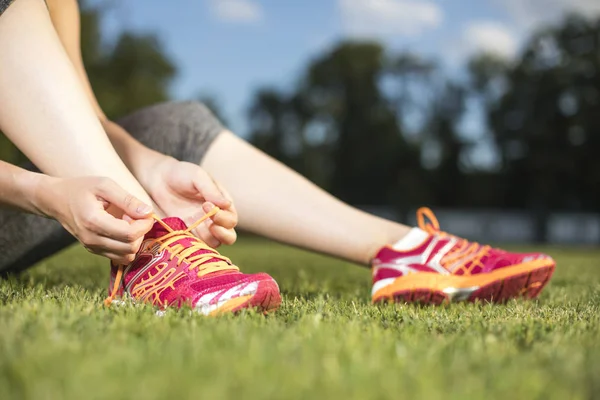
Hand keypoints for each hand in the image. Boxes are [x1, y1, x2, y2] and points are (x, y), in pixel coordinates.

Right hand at [37, 176, 154, 263]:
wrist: (56, 200)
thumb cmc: (81, 188)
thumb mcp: (105, 185)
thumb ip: (128, 200)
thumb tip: (148, 213)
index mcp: (94, 222)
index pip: (130, 234)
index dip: (145, 225)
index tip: (146, 212)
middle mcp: (92, 240)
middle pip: (131, 248)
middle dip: (141, 233)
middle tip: (135, 216)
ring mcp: (92, 248)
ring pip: (127, 256)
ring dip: (135, 241)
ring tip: (127, 223)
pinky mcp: (94, 251)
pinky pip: (119, 257)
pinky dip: (127, 246)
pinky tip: (122, 230)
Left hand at [144, 157, 236, 247]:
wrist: (159, 179)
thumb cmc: (182, 174)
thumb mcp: (198, 176)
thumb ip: (211, 190)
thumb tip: (227, 204)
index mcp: (222, 204)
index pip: (232, 218)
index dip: (223, 216)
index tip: (205, 205)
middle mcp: (215, 218)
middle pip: (229, 235)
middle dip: (222, 232)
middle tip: (209, 223)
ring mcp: (201, 227)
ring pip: (216, 243)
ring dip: (209, 239)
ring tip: (196, 228)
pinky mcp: (187, 233)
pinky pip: (196, 245)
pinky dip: (194, 244)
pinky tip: (185, 235)